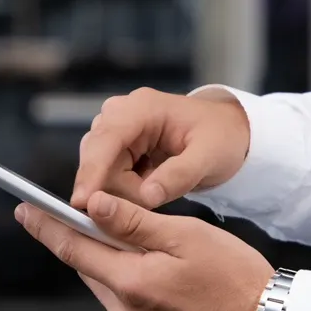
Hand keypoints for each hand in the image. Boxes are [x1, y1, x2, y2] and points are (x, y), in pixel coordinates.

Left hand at [14, 191, 273, 310]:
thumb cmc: (235, 277)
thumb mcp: (186, 236)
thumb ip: (134, 222)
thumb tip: (91, 206)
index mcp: (131, 283)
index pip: (73, 249)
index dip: (46, 227)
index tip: (23, 210)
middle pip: (94, 271)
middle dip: (98, 247)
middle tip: (114, 224)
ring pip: (117, 294)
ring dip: (127, 273)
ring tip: (170, 261)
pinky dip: (146, 300)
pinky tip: (178, 292)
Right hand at [71, 86, 250, 210]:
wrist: (228, 131)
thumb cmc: (221, 138)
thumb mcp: (209, 157)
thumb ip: (178, 176)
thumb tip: (145, 196)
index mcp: (143, 108)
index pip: (106, 139)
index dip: (92, 171)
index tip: (82, 203)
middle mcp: (122, 113)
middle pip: (96, 157)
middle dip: (118, 187)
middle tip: (153, 197)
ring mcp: (116, 127)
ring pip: (99, 169)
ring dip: (123, 189)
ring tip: (158, 188)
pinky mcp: (117, 144)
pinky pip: (107, 173)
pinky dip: (125, 187)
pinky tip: (149, 185)